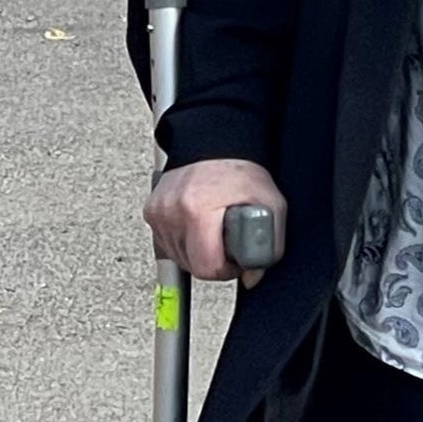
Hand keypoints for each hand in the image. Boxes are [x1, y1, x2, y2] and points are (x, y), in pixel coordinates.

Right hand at [144, 156, 287, 281]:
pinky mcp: (151, 211)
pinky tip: (198, 227)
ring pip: (177, 257)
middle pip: (190, 265)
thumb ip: (269, 246)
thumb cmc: (241, 172)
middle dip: (211, 262)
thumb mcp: (271, 205)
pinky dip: (183, 241)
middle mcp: (172, 211)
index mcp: (197, 210)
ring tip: (213, 232)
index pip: (205, 267)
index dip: (225, 271)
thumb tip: (252, 277)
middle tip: (227, 245)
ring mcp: (159, 211)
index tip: (235, 261)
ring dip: (196, 253)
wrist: (216, 144)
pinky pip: (167, 242)